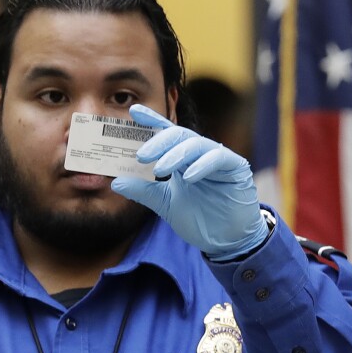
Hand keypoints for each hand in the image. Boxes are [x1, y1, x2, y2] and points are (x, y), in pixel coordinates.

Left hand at [110, 104, 268, 260]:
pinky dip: (202, 165)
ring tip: (160, 169)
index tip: (133, 112)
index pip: (165, 133)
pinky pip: (218, 157)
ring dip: (176, 154)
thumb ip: (143, 191)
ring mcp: (218, 159)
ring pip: (196, 144)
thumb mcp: (164, 204)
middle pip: (178, 135)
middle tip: (141, 155)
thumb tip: (115, 182)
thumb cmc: (198, 218)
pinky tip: (188, 177)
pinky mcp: (236, 167)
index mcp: (181, 158)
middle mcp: (199, 154)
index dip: (151, 120)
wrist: (224, 241)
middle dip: (158, 142)